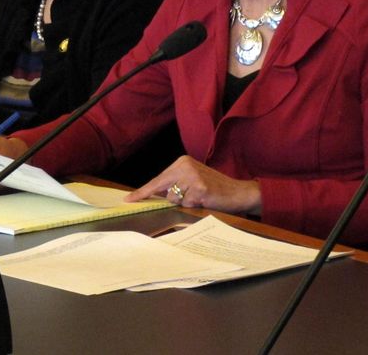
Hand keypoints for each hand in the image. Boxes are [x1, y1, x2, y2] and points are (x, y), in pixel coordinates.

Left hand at [125, 155, 261, 214]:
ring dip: (185, 202)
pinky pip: (186, 204)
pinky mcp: (200, 188)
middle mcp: (185, 166)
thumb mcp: (192, 179)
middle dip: (165, 197)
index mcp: (181, 162)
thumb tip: (152, 195)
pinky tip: (205, 199)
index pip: (157, 179)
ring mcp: (192, 176)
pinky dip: (194, 205)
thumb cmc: (213, 188)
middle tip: (165, 198)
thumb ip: (174, 184)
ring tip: (199, 197)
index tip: (129, 198)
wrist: (238, 192)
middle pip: (162, 189)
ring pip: (174, 199)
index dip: (143, 191)